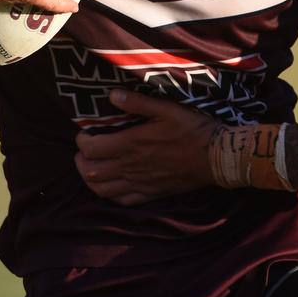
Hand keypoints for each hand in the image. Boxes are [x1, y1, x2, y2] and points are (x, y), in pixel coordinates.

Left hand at [74, 89, 216, 205]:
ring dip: (91, 180)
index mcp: (131, 144)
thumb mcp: (166, 108)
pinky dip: (110, 195)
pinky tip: (113, 185)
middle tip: (84, 150)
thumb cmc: (192, 128)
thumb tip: (111, 95)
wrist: (216, 156)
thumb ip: (137, 102)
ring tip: (93, 167)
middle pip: (91, 173)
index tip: (85, 132)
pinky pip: (123, 201)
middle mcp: (131, 167)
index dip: (81, 141)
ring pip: (102, 191)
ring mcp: (140, 184)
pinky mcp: (151, 194)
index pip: (91, 149)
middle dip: (81, 161)